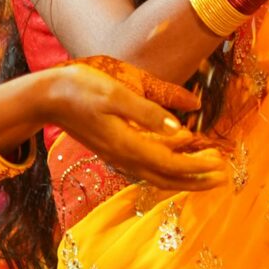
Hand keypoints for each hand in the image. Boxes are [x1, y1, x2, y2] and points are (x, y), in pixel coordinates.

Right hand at [36, 62, 224, 191]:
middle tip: (222, 176)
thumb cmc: (80, 89)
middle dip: (196, 179)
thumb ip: (148, 113)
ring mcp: (117, 155)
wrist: (46, 97)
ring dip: (184, 175)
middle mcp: (124, 157)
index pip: (171, 165)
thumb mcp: (115, 94)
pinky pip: (146, 165)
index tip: (221, 164)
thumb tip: (181, 130)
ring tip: (207, 170)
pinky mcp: (113, 149)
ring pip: (156, 174)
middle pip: (166, 178)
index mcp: (128, 145)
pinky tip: (177, 153)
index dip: (198, 167)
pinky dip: (166, 165)